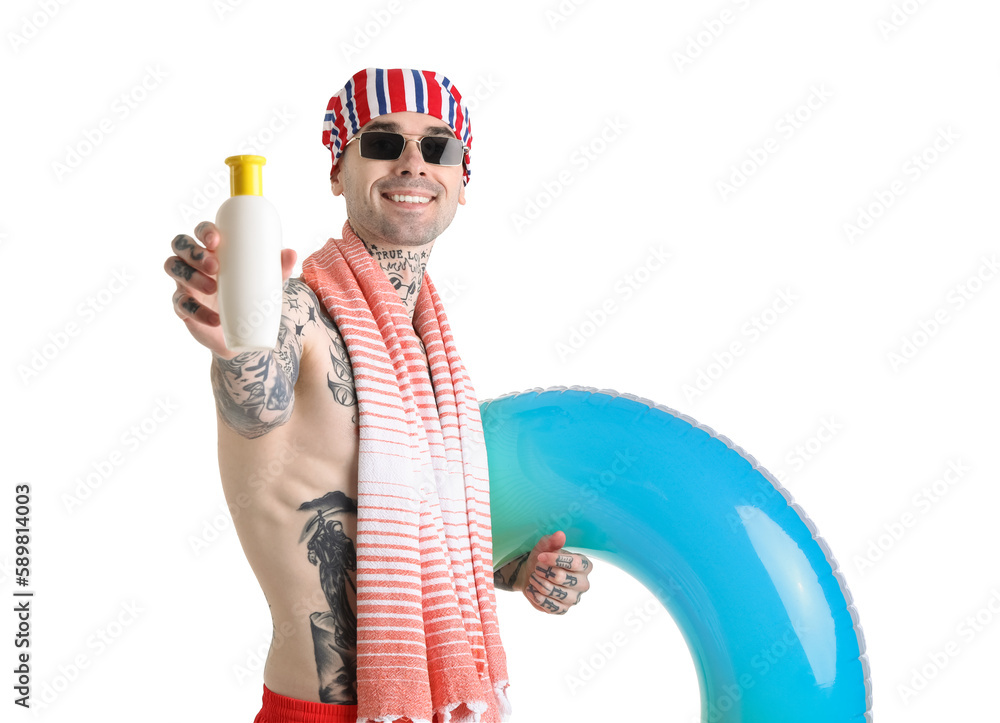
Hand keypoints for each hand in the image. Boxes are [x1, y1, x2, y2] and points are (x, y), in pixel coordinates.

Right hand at [165, 221, 295, 356]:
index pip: (199, 231)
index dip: (204, 231)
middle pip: (180, 245)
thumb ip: (277, 268)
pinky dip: (197, 311)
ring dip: (191, 276)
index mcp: (211, 250)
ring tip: (213, 288)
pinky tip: (214, 318)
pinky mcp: (182, 306)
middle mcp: (193, 262)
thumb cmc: (250, 295)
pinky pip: (181, 304)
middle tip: (215, 265)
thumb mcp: (265, 282)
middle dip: (194, 252)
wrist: (242, 332)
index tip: (216, 239)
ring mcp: (184, 282)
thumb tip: (291, 253)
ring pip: (173, 268)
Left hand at [521, 531, 591, 614]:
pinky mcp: (563, 610)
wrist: (531, 575)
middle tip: (536, 568)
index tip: (540, 556)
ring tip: (533, 577)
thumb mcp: (545, 546)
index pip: (574, 563)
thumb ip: (553, 541)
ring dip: (539, 583)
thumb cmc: (543, 559)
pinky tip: (532, 589)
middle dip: (544, 571)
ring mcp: (574, 598)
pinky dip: (537, 597)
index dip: (555, 559)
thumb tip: (560, 534)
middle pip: (562, 577)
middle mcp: (583, 583)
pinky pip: (550, 606)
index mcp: (584, 565)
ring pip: (554, 592)